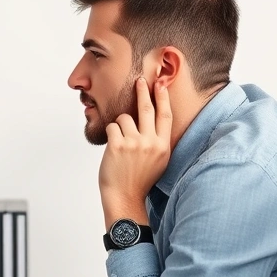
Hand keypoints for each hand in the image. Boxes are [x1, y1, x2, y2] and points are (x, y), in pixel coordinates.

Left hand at [98, 77, 172, 228]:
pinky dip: (110, 134)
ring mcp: (135, 143)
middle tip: (139, 80)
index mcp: (164, 146)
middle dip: (143, 91)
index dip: (163, 98)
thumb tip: (153, 118)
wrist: (125, 196)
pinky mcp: (118, 145)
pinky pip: (112, 127)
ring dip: (119, 127)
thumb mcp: (158, 161)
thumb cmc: (139, 179)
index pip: (166, 115)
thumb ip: (158, 141)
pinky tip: (113, 149)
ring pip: (124, 118)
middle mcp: (151, 142)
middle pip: (147, 108)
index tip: (161, 85)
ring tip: (120, 146)